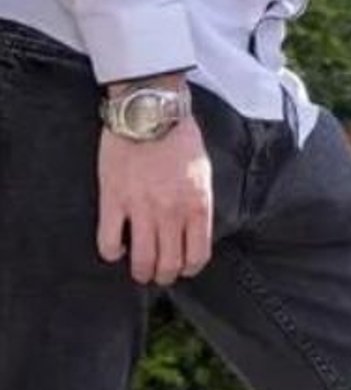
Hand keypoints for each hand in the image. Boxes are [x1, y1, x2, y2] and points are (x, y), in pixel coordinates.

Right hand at [98, 113, 212, 284]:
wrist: (150, 114)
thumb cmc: (180, 139)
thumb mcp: (202, 173)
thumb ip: (199, 204)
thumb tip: (195, 230)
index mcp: (197, 205)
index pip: (197, 254)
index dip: (190, 268)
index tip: (184, 269)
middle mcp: (171, 212)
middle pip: (169, 264)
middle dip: (165, 275)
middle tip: (159, 274)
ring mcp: (141, 208)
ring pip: (141, 260)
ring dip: (140, 272)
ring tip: (139, 270)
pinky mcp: (113, 201)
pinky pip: (108, 242)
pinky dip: (112, 252)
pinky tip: (116, 247)